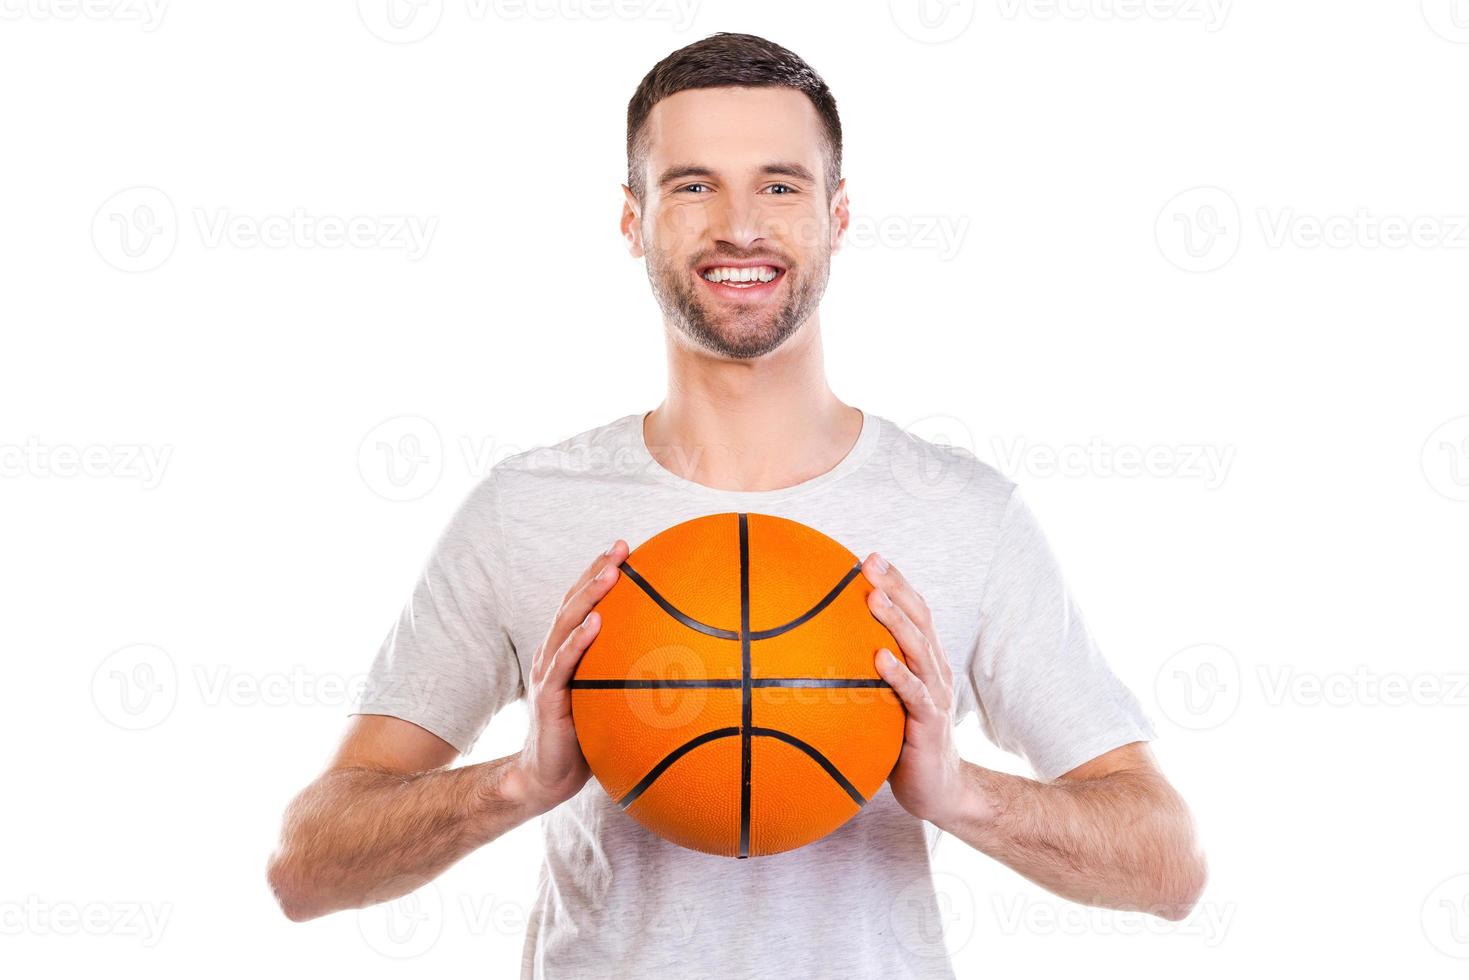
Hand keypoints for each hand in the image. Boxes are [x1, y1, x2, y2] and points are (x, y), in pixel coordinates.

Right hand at [506, 539, 627, 816]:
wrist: (547, 777)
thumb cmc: (584, 739)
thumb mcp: (610, 703)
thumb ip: (629, 680)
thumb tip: (685, 671)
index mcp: (567, 652)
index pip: (583, 603)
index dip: (600, 574)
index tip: (626, 549)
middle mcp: (553, 654)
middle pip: (574, 603)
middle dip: (597, 572)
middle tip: (621, 547)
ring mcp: (547, 673)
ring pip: (567, 624)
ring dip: (589, 595)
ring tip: (611, 573)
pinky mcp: (548, 697)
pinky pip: (563, 664)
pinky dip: (578, 641)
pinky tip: (595, 623)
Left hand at [863, 552, 969, 829]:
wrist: (939, 792)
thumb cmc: (901, 745)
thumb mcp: (880, 705)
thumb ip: (859, 681)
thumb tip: (805, 662)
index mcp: (925, 662)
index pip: (914, 612)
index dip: (896, 582)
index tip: (869, 556)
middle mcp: (935, 671)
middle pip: (919, 619)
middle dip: (896, 587)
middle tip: (870, 562)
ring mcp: (936, 696)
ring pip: (919, 649)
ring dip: (896, 621)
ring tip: (875, 597)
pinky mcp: (930, 724)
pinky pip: (915, 695)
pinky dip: (898, 674)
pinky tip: (880, 658)